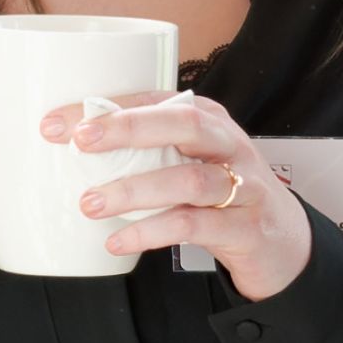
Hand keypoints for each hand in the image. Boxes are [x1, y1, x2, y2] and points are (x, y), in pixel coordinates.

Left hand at [67, 89, 317, 300]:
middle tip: (80, 144)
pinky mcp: (244, 226)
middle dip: (127, 129)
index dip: (108, 108)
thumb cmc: (224, 194)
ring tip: (90, 204)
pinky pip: (194, 225)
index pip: (156, 100)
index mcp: (209, 120)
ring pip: (188, 179)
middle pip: (182, 124)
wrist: (283, 242)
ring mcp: (242, 185)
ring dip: (134, 190)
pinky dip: (152, 232)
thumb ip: (149, 153)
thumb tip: (75, 155)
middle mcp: (228, 145)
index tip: (59, 123)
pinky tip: (119, 241)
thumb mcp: (192, 162)